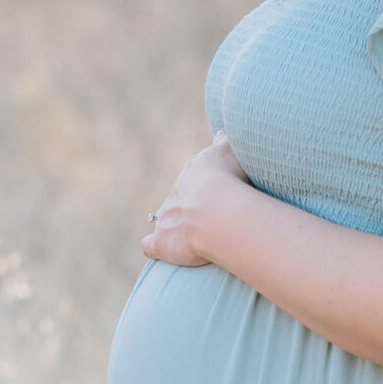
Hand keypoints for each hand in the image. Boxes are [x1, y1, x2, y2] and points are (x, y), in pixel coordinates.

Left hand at [142, 132, 250, 266]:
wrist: (217, 210)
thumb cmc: (230, 179)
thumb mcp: (231, 150)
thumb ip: (225, 141)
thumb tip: (220, 133)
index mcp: (193, 174)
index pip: (196, 178)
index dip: (207, 187)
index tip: (220, 193)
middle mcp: (176, 195)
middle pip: (180, 200)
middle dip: (192, 208)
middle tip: (213, 219)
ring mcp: (166, 219)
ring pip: (166, 221)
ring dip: (175, 228)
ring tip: (193, 238)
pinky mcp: (163, 243)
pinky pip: (151, 245)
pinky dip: (154, 247)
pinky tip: (162, 250)